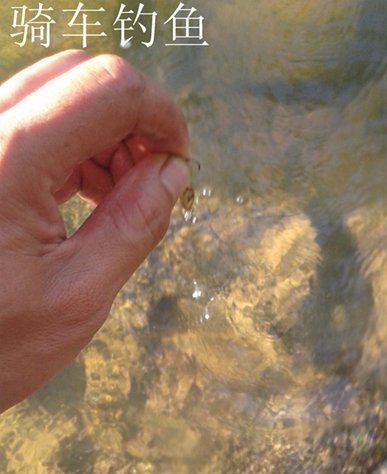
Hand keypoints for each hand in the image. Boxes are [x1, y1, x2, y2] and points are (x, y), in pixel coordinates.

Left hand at [0, 50, 190, 411]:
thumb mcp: (79, 294)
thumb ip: (135, 225)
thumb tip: (174, 173)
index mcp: (9, 160)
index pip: (107, 89)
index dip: (161, 116)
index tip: (180, 160)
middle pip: (81, 77)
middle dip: (135, 121)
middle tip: (155, 178)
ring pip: (60, 94)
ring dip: (108, 135)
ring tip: (125, 195)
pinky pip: (38, 122)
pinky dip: (79, 147)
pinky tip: (93, 192)